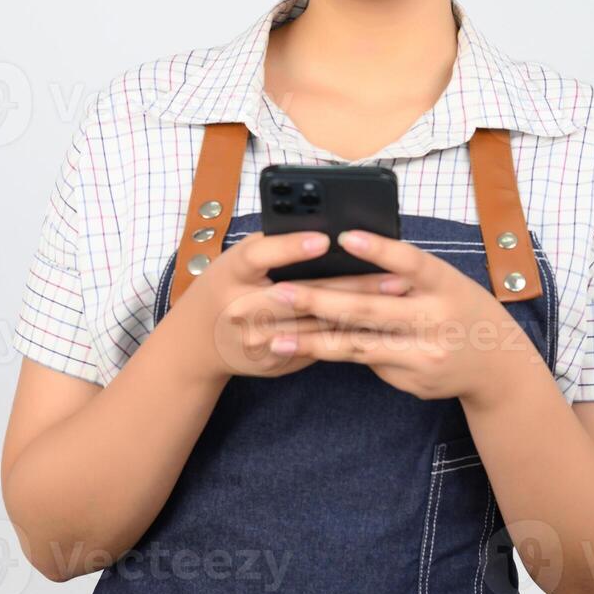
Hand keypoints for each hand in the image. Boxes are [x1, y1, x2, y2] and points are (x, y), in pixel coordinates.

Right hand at [168, 230, 409, 383]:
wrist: (196, 343)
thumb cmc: (227, 285)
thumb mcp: (240, 260)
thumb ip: (275, 247)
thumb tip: (327, 231)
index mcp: (232, 273)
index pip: (260, 256)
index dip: (290, 248)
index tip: (325, 239)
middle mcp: (241, 308)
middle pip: (301, 296)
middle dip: (351, 286)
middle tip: (394, 276)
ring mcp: (258, 340)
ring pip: (316, 325)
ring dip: (360, 312)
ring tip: (397, 298)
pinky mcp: (275, 362)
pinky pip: (317, 348)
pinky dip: (350, 335)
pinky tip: (381, 326)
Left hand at [261, 229, 540, 404]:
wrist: (497, 365)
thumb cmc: (460, 309)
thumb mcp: (445, 282)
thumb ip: (407, 273)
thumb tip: (348, 256)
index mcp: (444, 284)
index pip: (410, 262)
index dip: (378, 249)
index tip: (343, 236)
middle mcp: (435, 319)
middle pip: (370, 310)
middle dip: (320, 302)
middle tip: (281, 293)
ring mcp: (423, 354)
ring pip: (358, 345)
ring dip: (312, 340)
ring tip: (275, 337)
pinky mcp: (411, 379)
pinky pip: (365, 362)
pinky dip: (331, 354)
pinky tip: (301, 349)